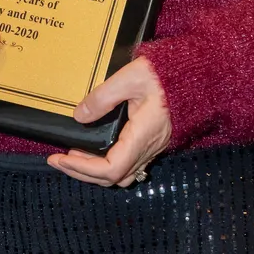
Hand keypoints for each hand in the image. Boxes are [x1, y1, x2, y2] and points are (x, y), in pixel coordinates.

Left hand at [48, 56, 171, 188]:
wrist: (196, 75)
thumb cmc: (165, 75)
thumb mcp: (130, 78)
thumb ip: (102, 97)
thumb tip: (79, 116)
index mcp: (142, 136)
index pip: (110, 168)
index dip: (81, 169)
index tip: (59, 158)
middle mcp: (149, 148)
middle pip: (113, 178)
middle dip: (81, 173)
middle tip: (58, 160)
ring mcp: (153, 148)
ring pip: (121, 175)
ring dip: (94, 171)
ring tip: (73, 156)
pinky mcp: (153, 142)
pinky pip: (129, 165)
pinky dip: (107, 164)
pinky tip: (94, 151)